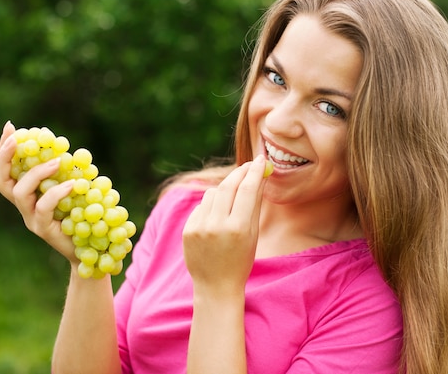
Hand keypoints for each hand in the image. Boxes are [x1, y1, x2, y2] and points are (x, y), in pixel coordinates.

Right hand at [0, 121, 77, 262]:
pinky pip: (43, 208)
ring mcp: (31, 219)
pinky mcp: (43, 229)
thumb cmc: (84, 216)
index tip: (10, 126)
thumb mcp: (74, 189)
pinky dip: (56, 192)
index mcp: (28, 195)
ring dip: (36, 172)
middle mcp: (24, 207)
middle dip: (5, 157)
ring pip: (20, 193)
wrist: (93, 248)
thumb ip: (65, 173)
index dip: (4, 150)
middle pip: (1, 182)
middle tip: (18, 138)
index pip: (7, 170)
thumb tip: (64, 148)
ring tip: (56, 161)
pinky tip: (71, 184)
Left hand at [182, 155, 267, 296]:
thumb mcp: (253, 234)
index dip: (254, 171)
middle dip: (240, 173)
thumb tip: (259, 176)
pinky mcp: (188, 229)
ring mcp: (200, 227)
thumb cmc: (240, 260)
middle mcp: (217, 225)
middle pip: (228, 186)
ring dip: (224, 190)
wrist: (216, 286)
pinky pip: (201, 206)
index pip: (247, 189)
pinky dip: (211, 206)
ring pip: (212, 193)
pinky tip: (217, 219)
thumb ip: (254, 204)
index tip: (259, 160)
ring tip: (232, 202)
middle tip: (248, 166)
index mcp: (239, 228)